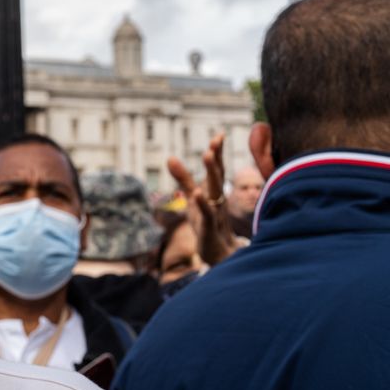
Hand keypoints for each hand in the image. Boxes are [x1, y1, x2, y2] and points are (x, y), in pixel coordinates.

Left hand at [166, 133, 241, 265]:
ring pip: (214, 193)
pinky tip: (197, 193)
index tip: (219, 134)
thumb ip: (183, 179)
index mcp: (215, 192)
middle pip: (217, 177)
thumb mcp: (193, 199)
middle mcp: (218, 201)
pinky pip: (206, 215)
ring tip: (207, 156)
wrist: (219, 255)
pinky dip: (202, 204)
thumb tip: (169, 157)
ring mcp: (215, 215)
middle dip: (215, 159)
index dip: (217, 153)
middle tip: (214, 142)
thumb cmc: (208, 223)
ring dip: (211, 175)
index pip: (217, 170)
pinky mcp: (208, 230)